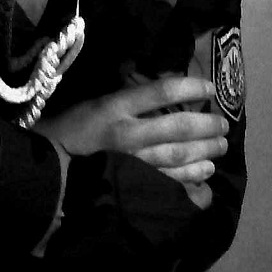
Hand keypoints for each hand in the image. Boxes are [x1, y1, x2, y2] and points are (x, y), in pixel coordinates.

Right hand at [35, 77, 227, 192]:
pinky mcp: (133, 184)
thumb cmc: (72, 125)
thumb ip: (129, 96)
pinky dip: (192, 182)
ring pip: (178, 157)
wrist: (49, 163)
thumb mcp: (97, 99)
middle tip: (223, 125)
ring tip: (220, 148)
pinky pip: (170, 184)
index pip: (160, 92)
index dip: (190, 88)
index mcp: (115, 106)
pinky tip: (206, 176)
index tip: (209, 88)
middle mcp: (127, 134)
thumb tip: (165, 88)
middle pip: (177, 127)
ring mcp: (132, 162)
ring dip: (205, 152)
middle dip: (206, 125)